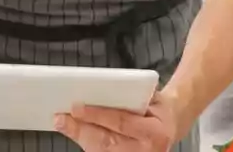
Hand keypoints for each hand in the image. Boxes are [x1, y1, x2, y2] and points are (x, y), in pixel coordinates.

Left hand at [54, 90, 183, 150]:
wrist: (171, 125)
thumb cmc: (158, 108)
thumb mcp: (151, 96)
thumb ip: (131, 94)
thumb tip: (99, 87)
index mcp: (154, 132)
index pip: (120, 122)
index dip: (97, 115)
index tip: (76, 107)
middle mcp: (145, 151)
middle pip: (105, 142)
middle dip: (80, 130)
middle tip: (61, 118)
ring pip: (101, 151)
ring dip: (80, 137)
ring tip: (64, 124)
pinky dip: (88, 144)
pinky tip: (77, 132)